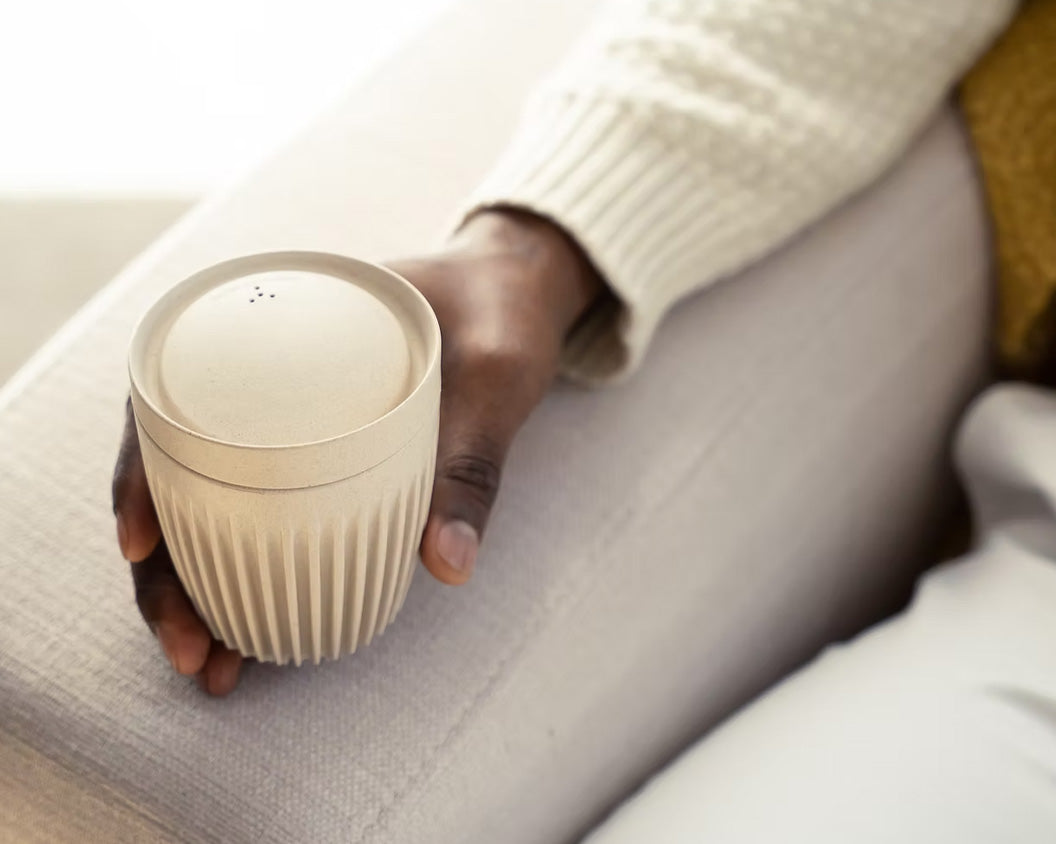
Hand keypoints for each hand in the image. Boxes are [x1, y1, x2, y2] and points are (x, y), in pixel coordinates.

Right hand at [112, 209, 602, 692]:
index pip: (175, 396)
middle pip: (180, 470)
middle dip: (169, 568)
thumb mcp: (497, 376)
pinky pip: (269, 504)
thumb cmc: (501, 312)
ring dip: (201, 584)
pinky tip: (248, 625)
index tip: (139, 545)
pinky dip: (251, 565)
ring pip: (215, 501)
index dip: (141, 472)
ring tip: (210, 665)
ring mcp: (292, 416)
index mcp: (283, 326)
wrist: (518, 288)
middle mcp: (268, 373)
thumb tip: (448, 568)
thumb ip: (474, 462)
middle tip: (189, 648)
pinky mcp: (324, 447)